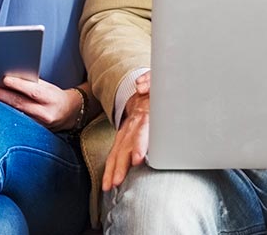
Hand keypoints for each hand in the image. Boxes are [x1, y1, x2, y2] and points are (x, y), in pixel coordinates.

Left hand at [0, 76, 80, 130]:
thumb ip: (31, 83)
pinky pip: (14, 122)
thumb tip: (9, 76)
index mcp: (50, 99)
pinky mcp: (31, 132)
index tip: (4, 79)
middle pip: (19, 103)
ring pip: (13, 114)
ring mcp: (37, 125)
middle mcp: (44, 113)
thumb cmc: (54, 96)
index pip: (33, 91)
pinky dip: (0, 114)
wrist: (69, 114)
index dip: (19, 85)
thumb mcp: (48, 87)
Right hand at [103, 71, 152, 191]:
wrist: (145, 89)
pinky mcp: (124, 138)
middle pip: (125, 146)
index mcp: (145, 113)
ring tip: (110, 186)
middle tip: (118, 181)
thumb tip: (140, 86)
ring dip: (113, 169)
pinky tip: (109, 184)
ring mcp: (127, 131)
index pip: (142, 130)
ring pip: (117, 152)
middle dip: (120, 165)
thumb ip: (150, 80)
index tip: (137, 159)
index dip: (139, 145)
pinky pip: (115, 155)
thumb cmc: (156, 89)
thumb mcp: (156, 80)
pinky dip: (111, 169)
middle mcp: (132, 124)